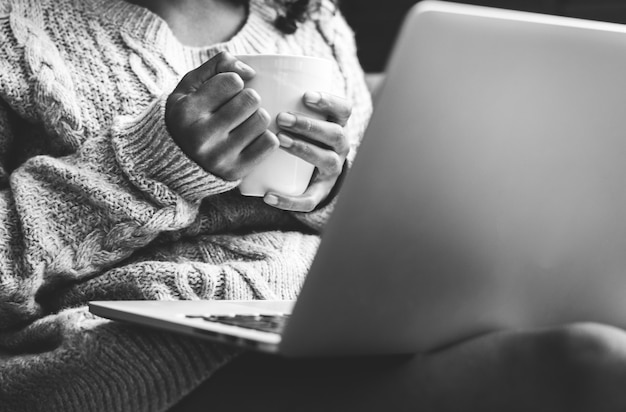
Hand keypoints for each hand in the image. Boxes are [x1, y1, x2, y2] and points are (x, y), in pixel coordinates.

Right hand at [165, 52, 278, 180]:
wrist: (175, 163)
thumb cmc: (187, 117)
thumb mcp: (190, 87)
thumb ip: (217, 65)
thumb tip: (250, 71)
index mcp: (186, 111)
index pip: (232, 81)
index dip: (233, 82)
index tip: (225, 92)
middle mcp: (201, 136)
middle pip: (251, 99)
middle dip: (248, 98)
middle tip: (238, 107)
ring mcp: (219, 157)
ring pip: (262, 120)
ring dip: (257, 117)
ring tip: (243, 122)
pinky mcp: (235, 171)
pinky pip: (269, 143)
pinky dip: (265, 137)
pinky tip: (251, 137)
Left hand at [264, 91, 352, 211]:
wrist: (309, 171)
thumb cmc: (296, 131)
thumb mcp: (297, 112)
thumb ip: (278, 92)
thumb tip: (244, 66)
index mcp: (337, 124)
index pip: (344, 109)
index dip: (329, 101)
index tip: (306, 95)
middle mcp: (340, 146)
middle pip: (335, 134)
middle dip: (310, 125)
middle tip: (282, 118)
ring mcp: (331, 170)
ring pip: (326, 161)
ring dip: (303, 149)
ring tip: (279, 141)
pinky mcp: (319, 192)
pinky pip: (308, 199)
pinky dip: (289, 200)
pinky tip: (269, 196)